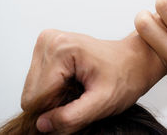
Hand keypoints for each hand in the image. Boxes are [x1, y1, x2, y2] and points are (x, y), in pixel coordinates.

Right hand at [21, 30, 157, 133]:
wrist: (134, 60)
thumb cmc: (125, 76)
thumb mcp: (103, 102)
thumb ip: (72, 117)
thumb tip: (42, 125)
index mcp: (61, 49)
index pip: (36, 98)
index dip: (56, 112)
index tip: (80, 106)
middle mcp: (50, 40)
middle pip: (32, 94)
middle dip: (55, 104)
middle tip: (82, 99)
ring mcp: (47, 42)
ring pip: (34, 90)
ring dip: (55, 97)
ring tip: (80, 90)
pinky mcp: (47, 48)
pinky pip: (39, 82)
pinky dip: (55, 89)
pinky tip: (75, 84)